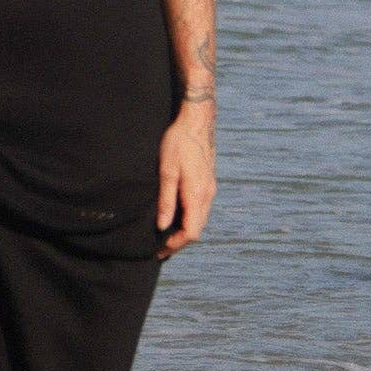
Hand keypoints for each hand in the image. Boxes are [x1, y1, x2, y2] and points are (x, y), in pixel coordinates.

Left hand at [155, 99, 216, 258]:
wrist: (197, 121)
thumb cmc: (179, 142)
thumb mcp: (167, 170)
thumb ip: (166, 200)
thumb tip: (162, 226)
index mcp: (197, 194)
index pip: (191, 232)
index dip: (175, 245)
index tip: (159, 249)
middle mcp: (208, 195)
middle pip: (197, 230)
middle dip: (179, 242)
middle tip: (160, 247)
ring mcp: (211, 189)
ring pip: (200, 220)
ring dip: (185, 231)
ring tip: (166, 235)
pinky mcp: (209, 183)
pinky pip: (201, 209)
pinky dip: (190, 219)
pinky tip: (176, 216)